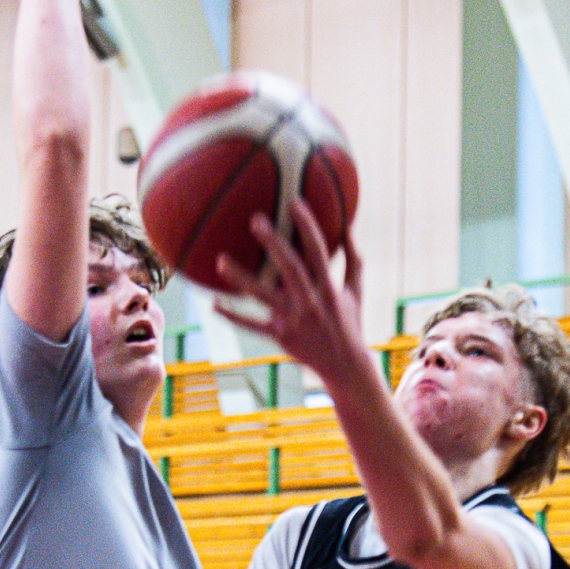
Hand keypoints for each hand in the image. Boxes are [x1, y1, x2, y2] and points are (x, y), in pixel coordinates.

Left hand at [213, 211, 369, 384]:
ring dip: (241, 278)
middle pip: (290, 267)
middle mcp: (311, 301)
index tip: (294, 200)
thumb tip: (348, 225)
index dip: (307, 225)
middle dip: (273, 243)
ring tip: (220, 261)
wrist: (345, 368)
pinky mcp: (280, 337)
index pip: (318, 250)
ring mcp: (293, 320)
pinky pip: (252, 326)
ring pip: (263, 296)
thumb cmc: (350, 323)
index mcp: (329, 287)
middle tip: (255, 219)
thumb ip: (353, 259)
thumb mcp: (356, 292)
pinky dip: (233, 317)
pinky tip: (213, 305)